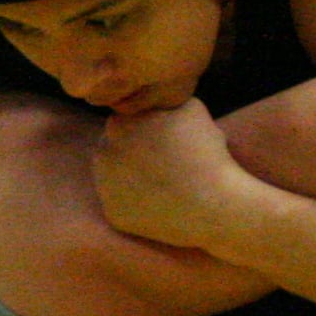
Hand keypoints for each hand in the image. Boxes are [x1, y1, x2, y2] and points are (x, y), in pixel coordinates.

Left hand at [91, 97, 260, 252]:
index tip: (166, 140)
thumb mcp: (189, 107)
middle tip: (163, 163)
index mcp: (118, 122)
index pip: (126, 122)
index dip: (148, 131)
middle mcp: (103, 152)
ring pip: (115, 178)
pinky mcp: (114, 215)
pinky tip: (162, 204)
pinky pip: (123, 206)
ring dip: (132, 178)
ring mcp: (104, 186)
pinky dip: (138, 206)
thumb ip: (161, 100)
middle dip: (134, 153)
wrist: (213, 202)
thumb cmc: (206, 152)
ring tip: (163, 183)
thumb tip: (154, 100)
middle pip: (115, 149)